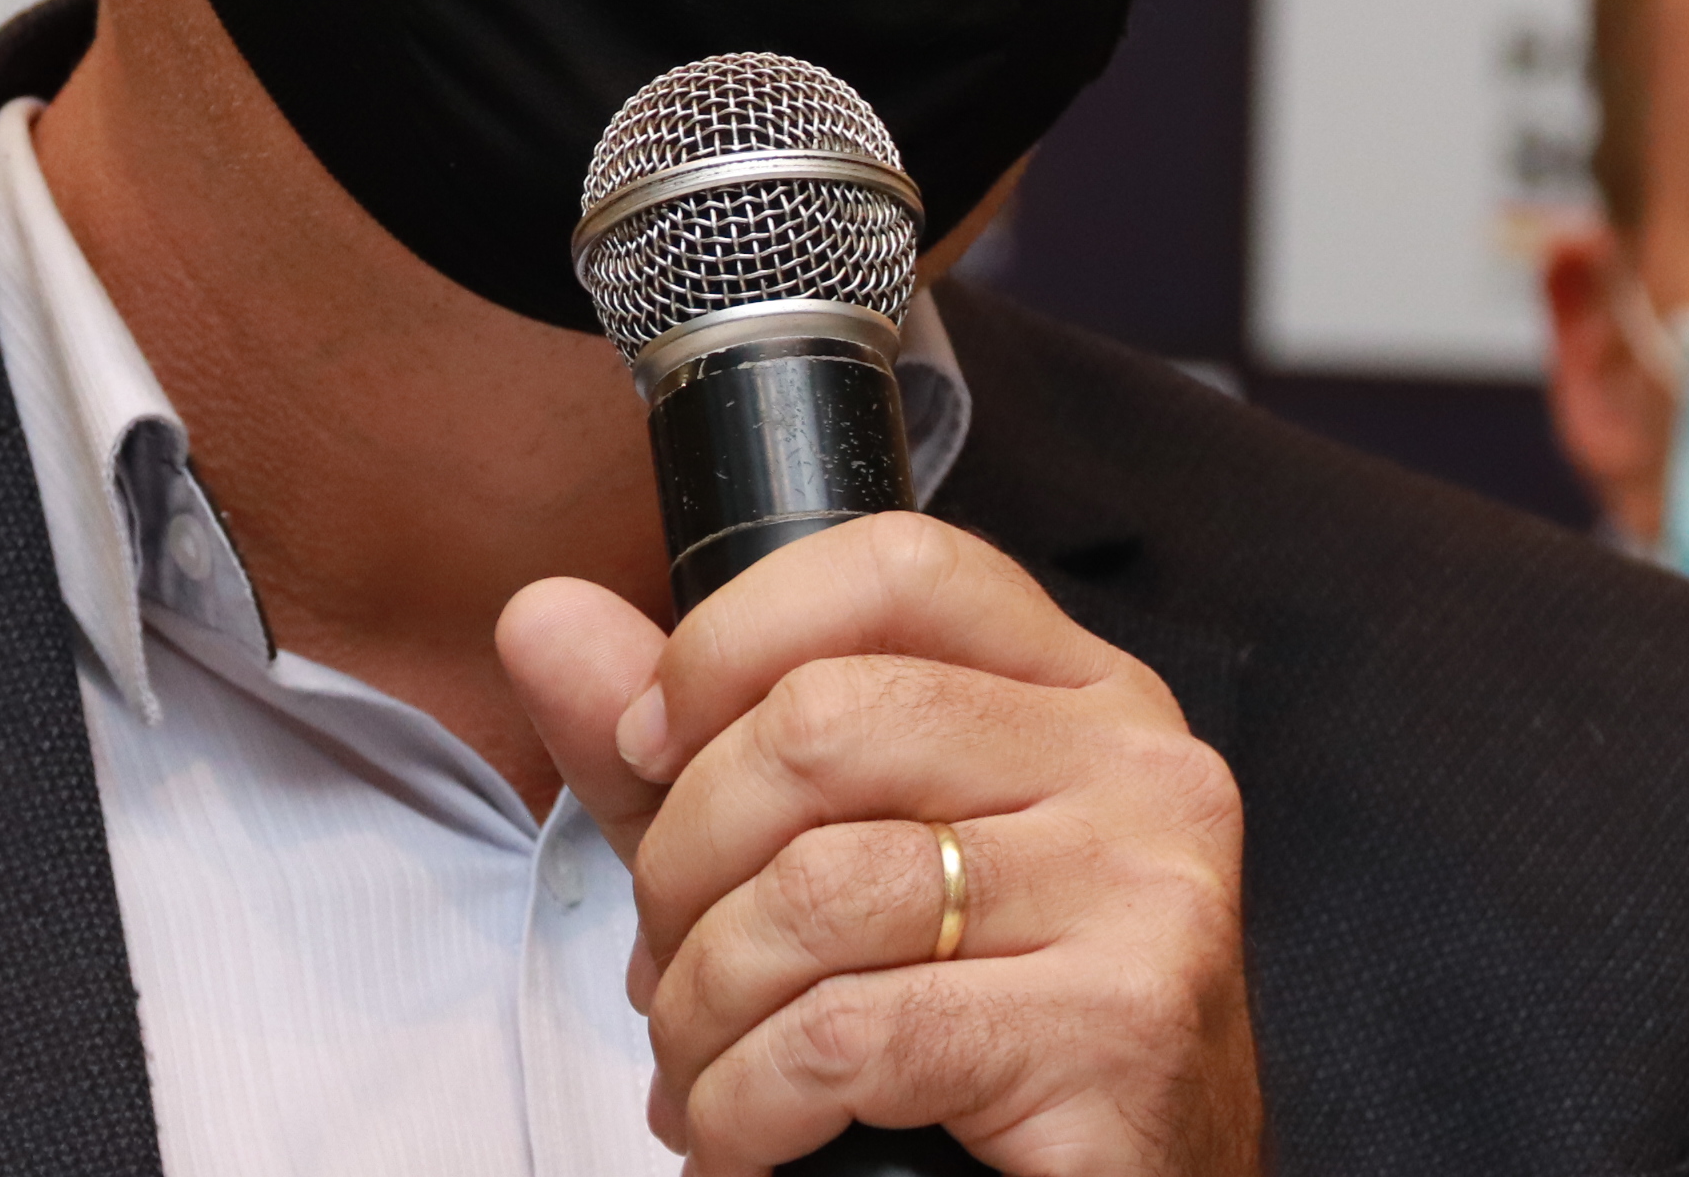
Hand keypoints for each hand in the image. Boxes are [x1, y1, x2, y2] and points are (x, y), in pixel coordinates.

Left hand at [497, 512, 1256, 1176]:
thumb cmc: (975, 1050)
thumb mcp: (815, 866)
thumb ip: (688, 749)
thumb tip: (543, 615)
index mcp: (1077, 693)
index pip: (892, 568)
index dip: (729, 642)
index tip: (648, 745)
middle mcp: (1137, 766)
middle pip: (823, 722)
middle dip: (685, 863)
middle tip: (670, 969)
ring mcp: (1145, 891)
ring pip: (819, 889)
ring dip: (705, 1007)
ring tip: (703, 1072)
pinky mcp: (1122, 1028)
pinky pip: (850, 1034)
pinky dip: (748, 1103)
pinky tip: (746, 1138)